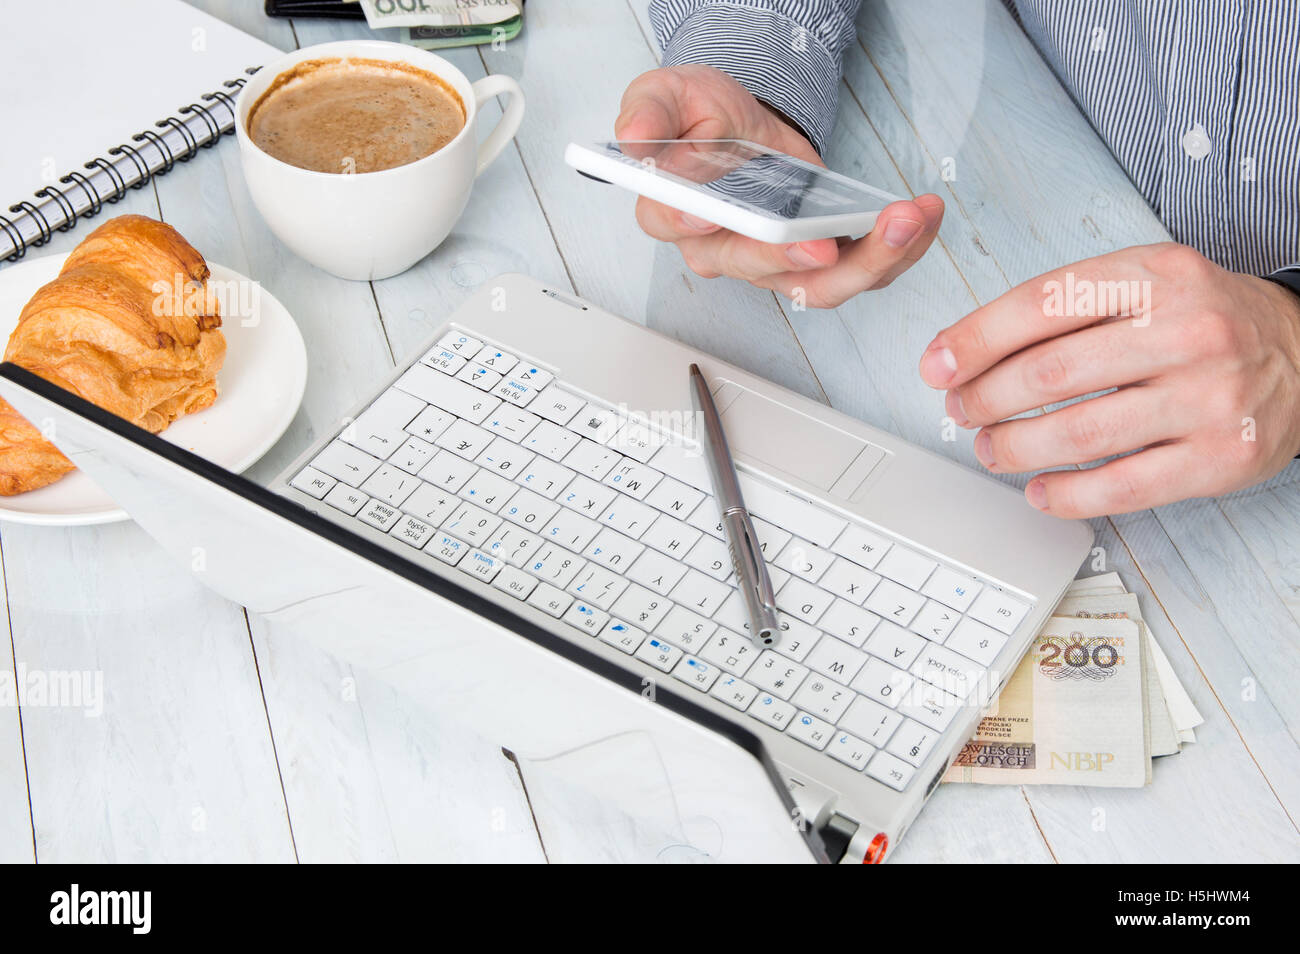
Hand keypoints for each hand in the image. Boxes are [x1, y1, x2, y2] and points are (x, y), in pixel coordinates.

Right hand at [615, 64, 944, 307]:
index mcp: (675, 213)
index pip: (680, 227)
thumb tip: (635, 141)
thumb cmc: (699, 116)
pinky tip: (921, 217)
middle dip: (795, 256)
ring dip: (869, 261)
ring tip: (908, 218)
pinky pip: (857, 271)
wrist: (740, 122)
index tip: (712, 218)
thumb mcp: (668, 95)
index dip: (698, 225)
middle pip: (757, 268)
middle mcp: (721, 250)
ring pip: (816, 286)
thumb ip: (649, 113)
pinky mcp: (815, 259)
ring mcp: (771, 262)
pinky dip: (896, 251)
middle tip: (828, 242)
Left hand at [919, 243, 1299, 517]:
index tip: (937, 366)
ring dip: (1015, 448)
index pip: (1042, 305)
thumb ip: (1060, 308)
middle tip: (962, 411)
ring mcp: (1208, 398)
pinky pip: (1121, 488)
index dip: (975, 339)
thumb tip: (962, 353)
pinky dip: (1065, 495)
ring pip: (1078, 434)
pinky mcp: (1219, 458)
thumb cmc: (1200, 320)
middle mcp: (1188, 331)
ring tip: (992, 449)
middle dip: (986, 398)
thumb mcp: (1142, 282)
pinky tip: (1039, 490)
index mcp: (1157, 276)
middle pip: (1050, 374)